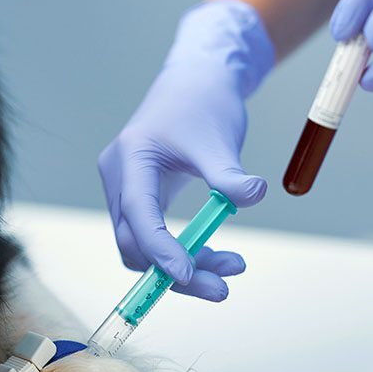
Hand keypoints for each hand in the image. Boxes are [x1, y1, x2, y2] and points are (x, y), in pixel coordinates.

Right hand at [98, 0, 274, 300]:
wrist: (194, 83)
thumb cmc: (203, 105)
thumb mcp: (219, 139)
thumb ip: (229, 173)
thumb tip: (253, 196)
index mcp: (131, 157)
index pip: (138, 212)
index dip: (160, 248)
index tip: (190, 276)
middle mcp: (119, 177)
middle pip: (134, 240)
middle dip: (174, 270)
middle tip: (223, 288)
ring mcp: (125, 189)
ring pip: (142, 245)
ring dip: (182, 265)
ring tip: (233, 267)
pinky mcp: (139, 197)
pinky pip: (151, 235)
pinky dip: (181, 250)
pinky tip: (216, 254)